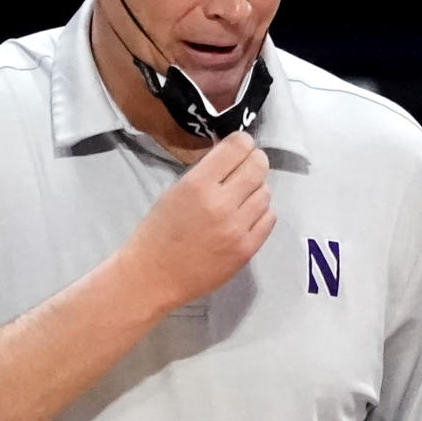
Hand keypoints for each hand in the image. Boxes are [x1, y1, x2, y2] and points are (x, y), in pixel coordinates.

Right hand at [123, 131, 275, 311]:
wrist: (153, 277)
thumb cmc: (158, 233)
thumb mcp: (175, 191)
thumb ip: (206, 173)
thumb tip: (234, 157)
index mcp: (197, 184)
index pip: (238, 146)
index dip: (243, 143)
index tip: (241, 148)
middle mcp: (221, 203)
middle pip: (259, 166)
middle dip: (256, 162)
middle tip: (248, 168)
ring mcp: (237, 228)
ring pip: (266, 192)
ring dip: (257, 190)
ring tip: (242, 198)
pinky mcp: (246, 250)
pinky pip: (269, 219)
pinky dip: (261, 214)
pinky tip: (246, 218)